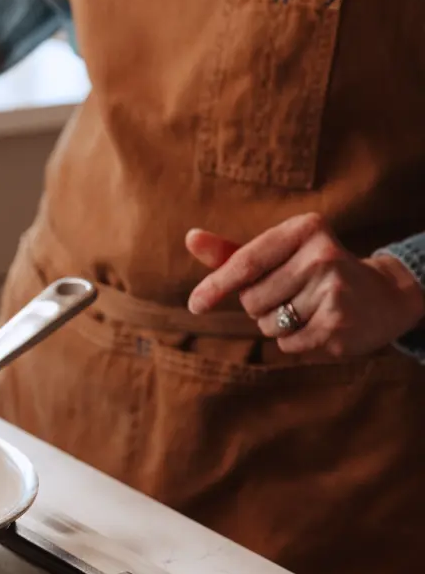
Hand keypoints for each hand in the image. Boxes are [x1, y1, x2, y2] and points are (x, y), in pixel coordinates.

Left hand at [185, 213, 424, 357]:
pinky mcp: (338, 324)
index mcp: (304, 229)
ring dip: (277, 325)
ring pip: (267, 324)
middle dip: (260, 305)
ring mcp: (333, 289)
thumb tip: (190, 238)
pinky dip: (295, 342)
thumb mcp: (280, 254)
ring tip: (309, 308)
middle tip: (293, 294)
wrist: (384, 296)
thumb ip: (234, 252)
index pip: (245, 263)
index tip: (195, 305)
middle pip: (251, 300)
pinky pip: (287, 345)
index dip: (216, 287)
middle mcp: (322, 254)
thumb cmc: (315, 272)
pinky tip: (320, 325)